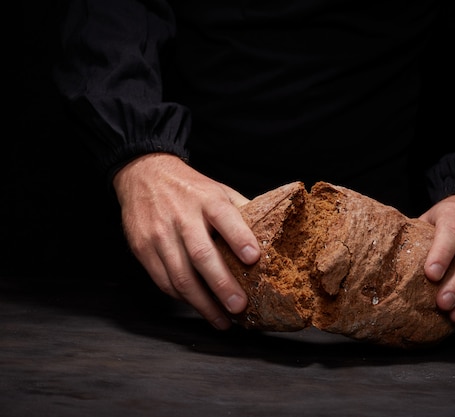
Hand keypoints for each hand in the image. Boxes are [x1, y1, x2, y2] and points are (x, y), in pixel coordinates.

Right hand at [112, 153, 260, 329]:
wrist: (144, 175)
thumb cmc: (189, 188)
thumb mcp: (218, 190)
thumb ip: (242, 212)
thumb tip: (272, 236)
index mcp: (207, 199)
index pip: (225, 217)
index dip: (239, 238)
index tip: (253, 258)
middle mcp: (181, 216)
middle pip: (201, 254)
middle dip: (221, 284)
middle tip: (239, 306)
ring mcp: (159, 234)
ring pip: (180, 275)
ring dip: (202, 303)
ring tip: (222, 320)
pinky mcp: (143, 249)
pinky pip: (164, 281)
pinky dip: (183, 298)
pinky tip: (199, 307)